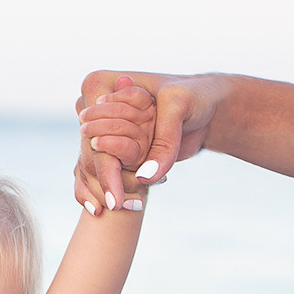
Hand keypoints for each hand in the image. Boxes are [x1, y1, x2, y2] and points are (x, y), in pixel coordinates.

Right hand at [74, 69, 231, 212]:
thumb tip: (143, 178)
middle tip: (123, 208)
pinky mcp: (115, 146)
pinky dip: (113, 192)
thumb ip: (163, 141)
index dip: (104, 170)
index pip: (91, 136)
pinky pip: (104, 174)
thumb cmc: (194, 96)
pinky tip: (133, 205)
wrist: (206, 106)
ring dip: (108, 194)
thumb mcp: (179, 108)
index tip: (115, 202)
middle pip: (88, 158)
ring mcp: (103, 129)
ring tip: (136, 206)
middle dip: (105, 187)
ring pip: (91, 171)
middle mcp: (94, 107)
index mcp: (99, 85)